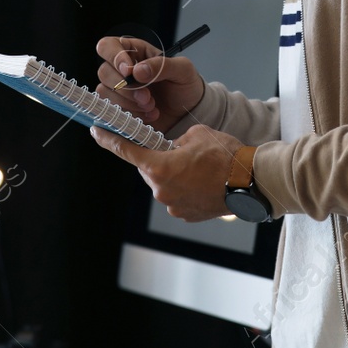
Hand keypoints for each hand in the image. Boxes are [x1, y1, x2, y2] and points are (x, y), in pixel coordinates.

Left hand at [89, 123, 242, 220]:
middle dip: (159, 159)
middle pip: (149, 169)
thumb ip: (175, 141)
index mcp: (159, 166)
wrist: (250, 181)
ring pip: (165, 183)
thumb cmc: (225, 155)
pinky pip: (178, 196)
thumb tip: (173, 149)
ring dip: (175, 174)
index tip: (97, 132)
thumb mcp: (196, 134)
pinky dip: (185, 188)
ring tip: (200, 168)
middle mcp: (160, 189)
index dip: (109, 140)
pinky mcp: (185, 214)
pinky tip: (204, 181)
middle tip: (180, 151)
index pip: (126, 151)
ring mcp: (172, 205)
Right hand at [92, 34, 205, 128]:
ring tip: (151, 106)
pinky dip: (130, 114)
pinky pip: (110, 110)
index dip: (115, 57)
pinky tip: (148, 115)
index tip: (129, 71)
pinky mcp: (119, 109)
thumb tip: (137, 70)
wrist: (188, 113)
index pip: (109, 46)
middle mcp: (122, 69)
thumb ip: (162, 65)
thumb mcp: (182, 70)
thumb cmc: (185, 86)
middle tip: (148, 97)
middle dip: (126, 88)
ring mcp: (118, 90)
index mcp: (135, 51)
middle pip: (104, 72)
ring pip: (105, 92)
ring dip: (129, 103)